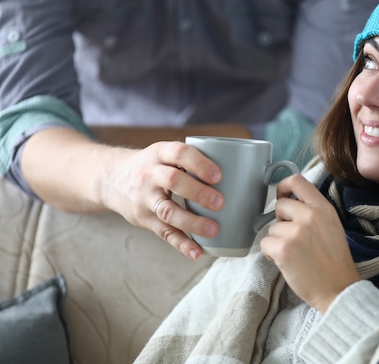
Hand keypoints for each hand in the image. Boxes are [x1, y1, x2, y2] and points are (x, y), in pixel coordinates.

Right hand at [102, 141, 223, 259]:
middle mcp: (149, 174)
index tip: (218, 175)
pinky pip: (163, 233)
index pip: (179, 154)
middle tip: (220, 202)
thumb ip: (192, 159)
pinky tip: (197, 252)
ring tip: (213, 229)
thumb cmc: (153, 165)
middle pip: (173, 181)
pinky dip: (181, 244)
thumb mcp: (165, 153)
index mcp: (159, 153)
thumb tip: (240, 169)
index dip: (199, 164)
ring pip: (167, 211)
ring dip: (192, 222)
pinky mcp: (144, 219)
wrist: (112, 178)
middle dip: (198, 192)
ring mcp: (145, 198)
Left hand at [260, 174, 360, 312]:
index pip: (297, 180)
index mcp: (323, 208)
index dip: (283, 186)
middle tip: (294, 239)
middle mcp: (310, 215)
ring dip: (278, 241)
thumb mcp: (331, 226)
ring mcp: (296, 231)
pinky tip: (287, 263)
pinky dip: (272, 254)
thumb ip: (313, 211)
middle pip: (280, 205)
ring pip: (272, 228)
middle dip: (282, 222)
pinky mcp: (283, 248)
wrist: (338, 289)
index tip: (281, 196)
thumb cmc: (334, 261)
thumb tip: (290, 203)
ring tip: (295, 255)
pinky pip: (266, 243)